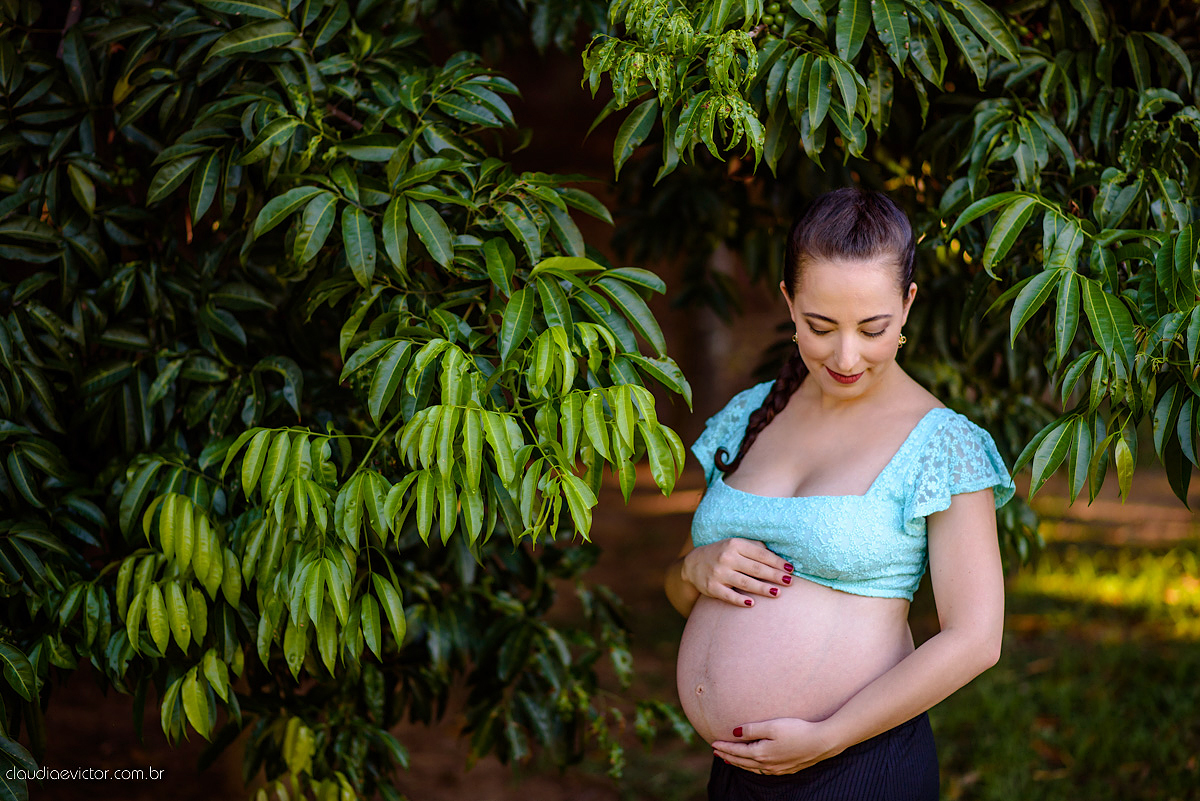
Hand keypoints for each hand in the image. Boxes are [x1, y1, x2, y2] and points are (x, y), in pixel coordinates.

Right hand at [680, 538, 793, 607]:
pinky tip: (752, 603)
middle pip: (756, 569)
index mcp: (735, 544)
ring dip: (763, 588)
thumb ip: (755, 548)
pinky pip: (728, 595)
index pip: (761, 554)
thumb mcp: (736, 544)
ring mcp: (718, 573)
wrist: (694, 564)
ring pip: (745, 583)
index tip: (791, 569)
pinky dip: (740, 600)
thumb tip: (779, 556)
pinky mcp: (712, 588)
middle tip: (790, 582)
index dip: (777, 562)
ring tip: (778, 593)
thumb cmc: (723, 553)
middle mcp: (726, 558)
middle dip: (775, 576)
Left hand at [711, 717, 840, 774]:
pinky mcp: (787, 769)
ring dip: (739, 763)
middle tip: (716, 752)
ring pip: (752, 768)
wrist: (822, 742)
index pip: (737, 751)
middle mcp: (767, 764)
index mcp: (761, 753)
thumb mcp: (772, 726)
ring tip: (729, 759)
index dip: (724, 747)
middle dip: (728, 756)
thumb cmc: (797, 730)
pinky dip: (753, 768)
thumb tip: (734, 732)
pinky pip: (763, 771)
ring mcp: (777, 769)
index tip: (712, 743)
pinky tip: (754, 765)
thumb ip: (752, 730)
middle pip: (742, 761)